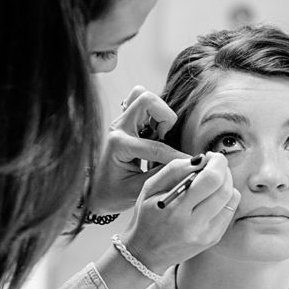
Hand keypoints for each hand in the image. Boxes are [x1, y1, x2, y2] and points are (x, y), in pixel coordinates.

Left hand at [86, 86, 188, 213]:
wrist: (96, 191)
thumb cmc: (114, 193)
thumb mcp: (139, 190)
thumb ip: (164, 176)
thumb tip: (189, 166)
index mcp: (119, 145)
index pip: (156, 146)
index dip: (178, 156)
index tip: (192, 163)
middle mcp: (119, 128)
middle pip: (146, 100)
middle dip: (165, 117)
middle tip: (166, 137)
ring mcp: (121, 122)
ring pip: (142, 95)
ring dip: (158, 111)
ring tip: (160, 133)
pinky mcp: (125, 121)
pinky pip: (139, 102)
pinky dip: (153, 111)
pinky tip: (156, 131)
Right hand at [121, 152, 240, 272]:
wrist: (145, 253)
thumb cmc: (146, 217)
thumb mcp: (150, 189)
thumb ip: (174, 170)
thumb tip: (200, 159)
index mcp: (176, 210)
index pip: (211, 180)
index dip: (217, 162)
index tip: (211, 156)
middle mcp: (195, 225)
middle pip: (225, 189)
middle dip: (224, 170)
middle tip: (215, 164)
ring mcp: (207, 234)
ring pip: (232, 199)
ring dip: (227, 182)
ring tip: (213, 179)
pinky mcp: (213, 239)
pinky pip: (230, 211)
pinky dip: (225, 198)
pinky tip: (212, 196)